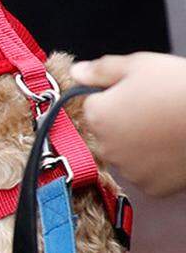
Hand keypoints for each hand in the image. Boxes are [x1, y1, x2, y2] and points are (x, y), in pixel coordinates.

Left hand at [72, 52, 185, 197]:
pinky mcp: (152, 188)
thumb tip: (77, 72)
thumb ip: (102, 70)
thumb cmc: (178, 87)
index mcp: (98, 116)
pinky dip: (158, 164)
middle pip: (107, 134)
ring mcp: (129, 171)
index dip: (113, 96)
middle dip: (123, 122)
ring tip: (167, 128)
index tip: (134, 92)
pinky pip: (148, 174)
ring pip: (127, 156)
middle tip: (155, 108)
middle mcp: (106, 149)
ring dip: (139, 145)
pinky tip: (173, 147)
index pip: (91, 106)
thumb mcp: (139, 64)